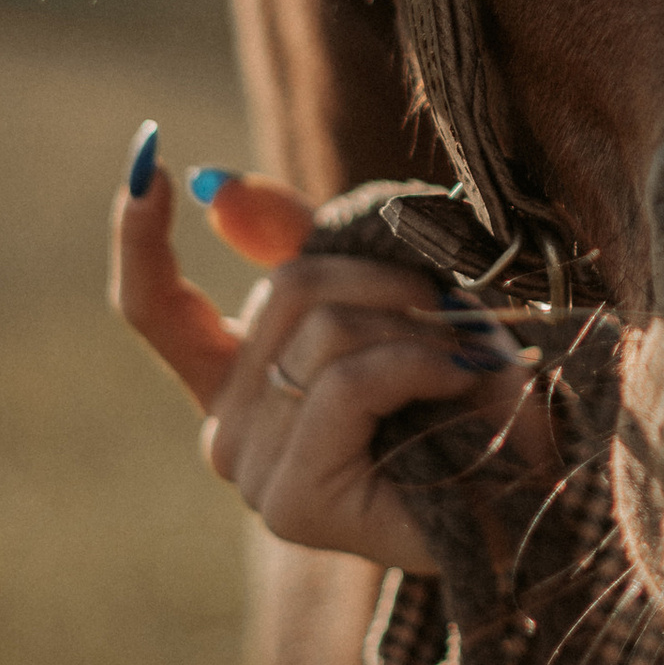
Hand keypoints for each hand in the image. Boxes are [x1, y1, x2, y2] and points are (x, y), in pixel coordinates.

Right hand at [109, 130, 550, 573]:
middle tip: (455, 308)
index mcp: (238, 379)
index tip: (148, 164)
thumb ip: (306, 249)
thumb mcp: (389, 304)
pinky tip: (458, 383)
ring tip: (464, 359)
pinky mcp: (291, 498)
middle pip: (287, 288)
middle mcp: (227, 426)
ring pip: (324, 330)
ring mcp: (252, 468)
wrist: (524, 500)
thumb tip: (217, 186)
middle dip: (389, 278)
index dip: (139, 238)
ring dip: (418, 325)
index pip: (156, 309)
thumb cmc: (466, 399)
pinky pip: (349, 382)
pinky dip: (419, 365)